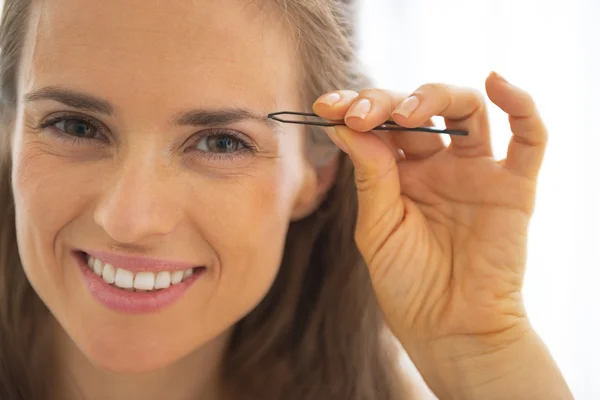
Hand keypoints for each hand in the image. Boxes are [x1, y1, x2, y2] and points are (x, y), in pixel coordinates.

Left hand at [313, 72, 545, 378]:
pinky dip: (521, 106)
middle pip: (417, 110)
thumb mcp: (377, 229)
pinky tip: (497, 83)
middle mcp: (436, 165)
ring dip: (435, 97)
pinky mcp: (513, 187)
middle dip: (385, 103)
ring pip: (465, 110)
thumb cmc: (407, 285)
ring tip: (408, 112)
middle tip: (359, 113)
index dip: (354, 109)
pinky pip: (529, 138)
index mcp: (398, 175)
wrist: (449, 329)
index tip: (326, 107)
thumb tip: (345, 124)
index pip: (379, 126)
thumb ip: (369, 177)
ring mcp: (475, 172)